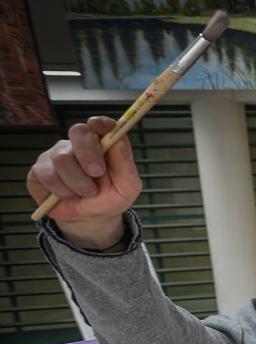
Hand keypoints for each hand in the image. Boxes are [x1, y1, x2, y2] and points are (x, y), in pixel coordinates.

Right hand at [26, 116, 141, 245]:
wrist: (90, 220)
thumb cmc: (110, 199)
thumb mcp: (127, 186)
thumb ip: (125, 162)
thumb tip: (119, 139)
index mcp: (101, 145)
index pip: (99, 125)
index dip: (100, 123)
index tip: (103, 128)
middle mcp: (77, 145)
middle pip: (78, 132)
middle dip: (88, 153)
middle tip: (97, 173)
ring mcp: (56, 155)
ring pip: (62, 159)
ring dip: (78, 183)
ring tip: (86, 193)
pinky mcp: (39, 170)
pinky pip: (48, 175)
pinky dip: (62, 192)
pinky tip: (68, 196)